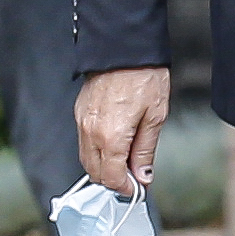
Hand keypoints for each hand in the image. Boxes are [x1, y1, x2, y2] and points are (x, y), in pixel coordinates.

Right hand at [75, 67, 168, 194]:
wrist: (123, 47)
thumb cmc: (143, 77)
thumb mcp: (155, 117)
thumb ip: (145, 151)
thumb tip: (143, 176)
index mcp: (111, 137)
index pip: (111, 178)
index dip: (126, 188)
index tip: (139, 187)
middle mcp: (90, 132)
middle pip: (95, 173)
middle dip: (114, 179)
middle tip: (134, 175)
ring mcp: (82, 122)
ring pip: (87, 159)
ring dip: (104, 166)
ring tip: (126, 159)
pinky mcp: (79, 113)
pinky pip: (84, 142)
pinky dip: (97, 151)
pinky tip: (115, 143)